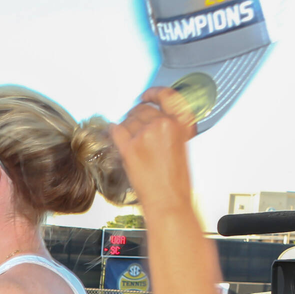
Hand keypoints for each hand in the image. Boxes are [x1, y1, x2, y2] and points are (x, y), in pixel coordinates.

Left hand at [110, 87, 197, 214]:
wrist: (169, 200)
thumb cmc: (176, 180)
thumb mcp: (181, 146)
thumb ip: (169, 129)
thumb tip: (154, 120)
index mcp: (181, 123)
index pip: (167, 95)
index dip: (154, 93)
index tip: (146, 94)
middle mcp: (164, 125)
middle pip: (142, 109)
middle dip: (135, 115)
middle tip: (133, 124)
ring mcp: (145, 135)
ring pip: (127, 120)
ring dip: (125, 126)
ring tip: (130, 139)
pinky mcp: (129, 148)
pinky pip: (116, 131)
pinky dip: (113, 131)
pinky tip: (114, 133)